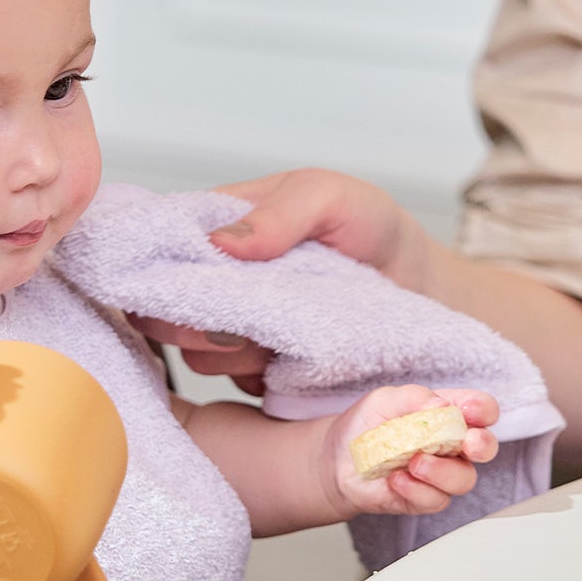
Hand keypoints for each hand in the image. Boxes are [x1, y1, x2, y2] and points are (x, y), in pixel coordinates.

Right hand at [129, 168, 433, 392]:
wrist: (424, 294)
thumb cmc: (374, 232)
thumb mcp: (333, 198)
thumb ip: (282, 210)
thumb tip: (220, 243)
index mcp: (220, 224)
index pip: (158, 244)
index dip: (157, 265)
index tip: (187, 282)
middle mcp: (215, 278)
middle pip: (161, 306)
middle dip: (192, 318)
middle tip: (240, 320)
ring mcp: (231, 327)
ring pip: (192, 351)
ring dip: (231, 350)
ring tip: (278, 337)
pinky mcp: (252, 370)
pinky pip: (228, 382)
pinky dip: (253, 375)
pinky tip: (284, 363)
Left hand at [323, 386, 498, 518]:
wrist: (337, 460)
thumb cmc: (366, 426)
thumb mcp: (385, 400)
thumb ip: (414, 397)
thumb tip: (441, 406)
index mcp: (448, 415)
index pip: (482, 410)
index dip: (483, 410)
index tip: (469, 410)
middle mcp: (451, 445)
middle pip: (486, 447)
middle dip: (482, 445)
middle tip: (466, 443)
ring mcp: (441, 474)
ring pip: (464, 479)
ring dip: (442, 471)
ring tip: (413, 462)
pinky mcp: (425, 498)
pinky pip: (436, 499)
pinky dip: (416, 489)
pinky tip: (396, 478)